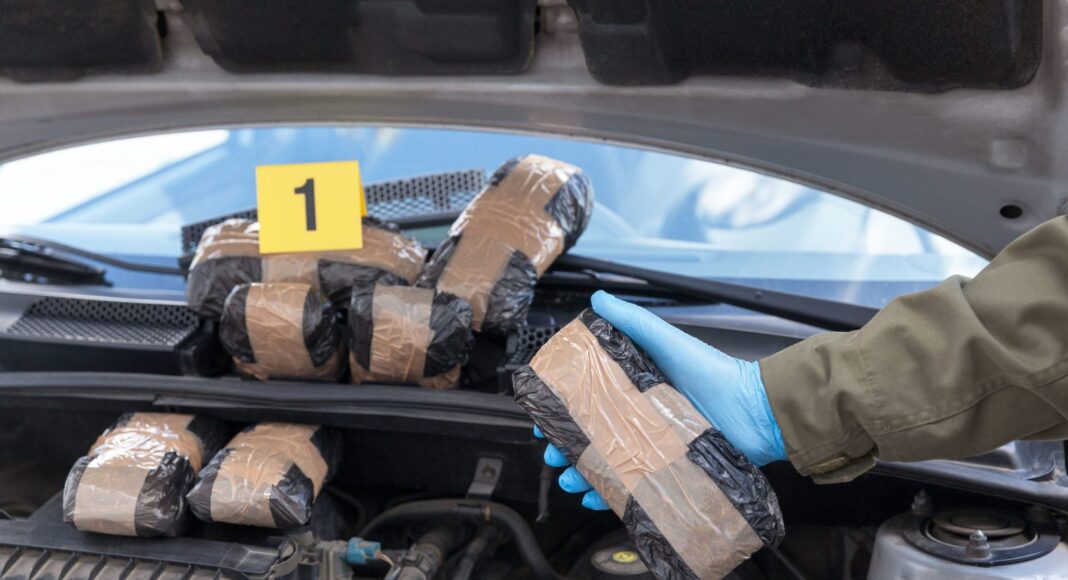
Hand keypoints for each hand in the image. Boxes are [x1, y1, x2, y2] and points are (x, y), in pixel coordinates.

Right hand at [536, 291, 786, 509]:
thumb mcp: (669, 342)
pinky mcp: (666, 472)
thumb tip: (599, 299)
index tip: (543, 415)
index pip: (587, 399)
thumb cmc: (716, 373)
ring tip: (569, 478)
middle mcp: (639, 418)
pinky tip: (594, 498)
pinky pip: (632, 489)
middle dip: (565, 446)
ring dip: (582, 473)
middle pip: (590, 435)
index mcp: (634, 387)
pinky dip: (609, 496)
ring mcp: (651, 448)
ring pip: (606, 464)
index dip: (562, 408)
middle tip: (552, 452)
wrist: (756, 412)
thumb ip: (633, 322)